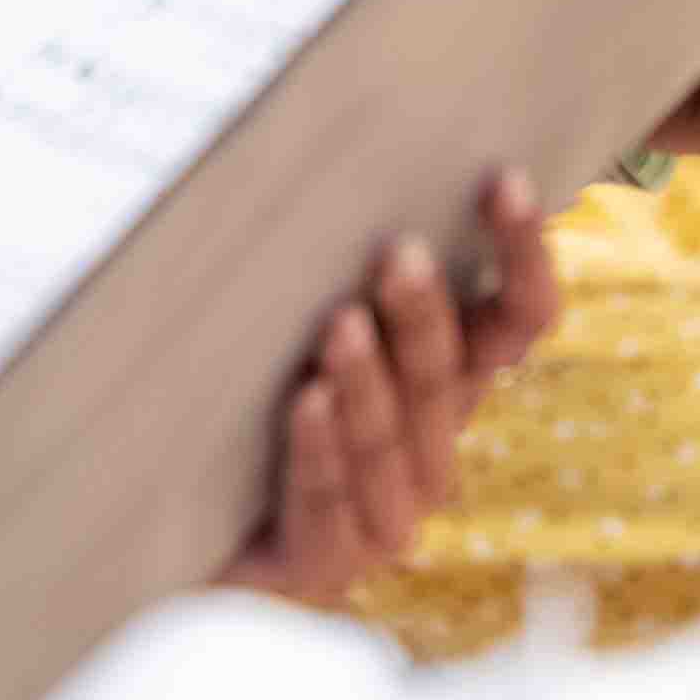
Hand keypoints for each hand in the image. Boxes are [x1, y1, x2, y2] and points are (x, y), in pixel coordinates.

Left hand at [225, 172, 559, 606]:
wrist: (177, 515)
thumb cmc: (251, 382)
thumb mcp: (302, 307)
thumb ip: (344, 250)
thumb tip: (359, 134)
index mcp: (451, 377)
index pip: (519, 318)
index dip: (522, 255)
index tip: (502, 180)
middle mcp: (433, 446)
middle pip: (449, 376)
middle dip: (424, 315)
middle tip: (395, 253)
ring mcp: (384, 514)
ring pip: (392, 442)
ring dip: (371, 382)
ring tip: (338, 324)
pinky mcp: (324, 565)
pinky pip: (330, 507)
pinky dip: (321, 452)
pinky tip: (306, 403)